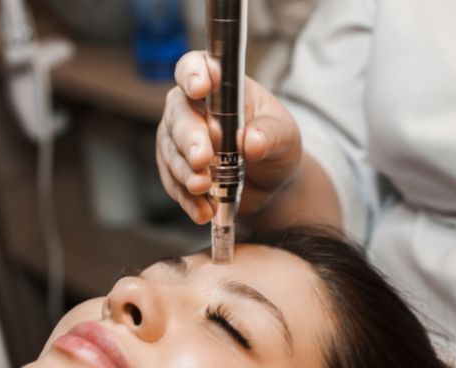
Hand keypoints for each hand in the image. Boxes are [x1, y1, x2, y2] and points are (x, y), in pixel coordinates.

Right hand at [156, 51, 302, 223]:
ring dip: (186, 173)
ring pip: (171, 153)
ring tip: (204, 189)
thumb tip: (251, 142)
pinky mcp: (176, 171)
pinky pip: (174, 184)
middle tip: (202, 160)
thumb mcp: (284, 137)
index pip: (195, 68)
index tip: (200, 89)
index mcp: (218, 86)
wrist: (270, 183)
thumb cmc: (275, 145)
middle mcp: (192, 109)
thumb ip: (270, 135)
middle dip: (189, 139)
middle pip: (178, 116)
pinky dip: (188, 200)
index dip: (193, 75)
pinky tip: (204, 212)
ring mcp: (179, 141)